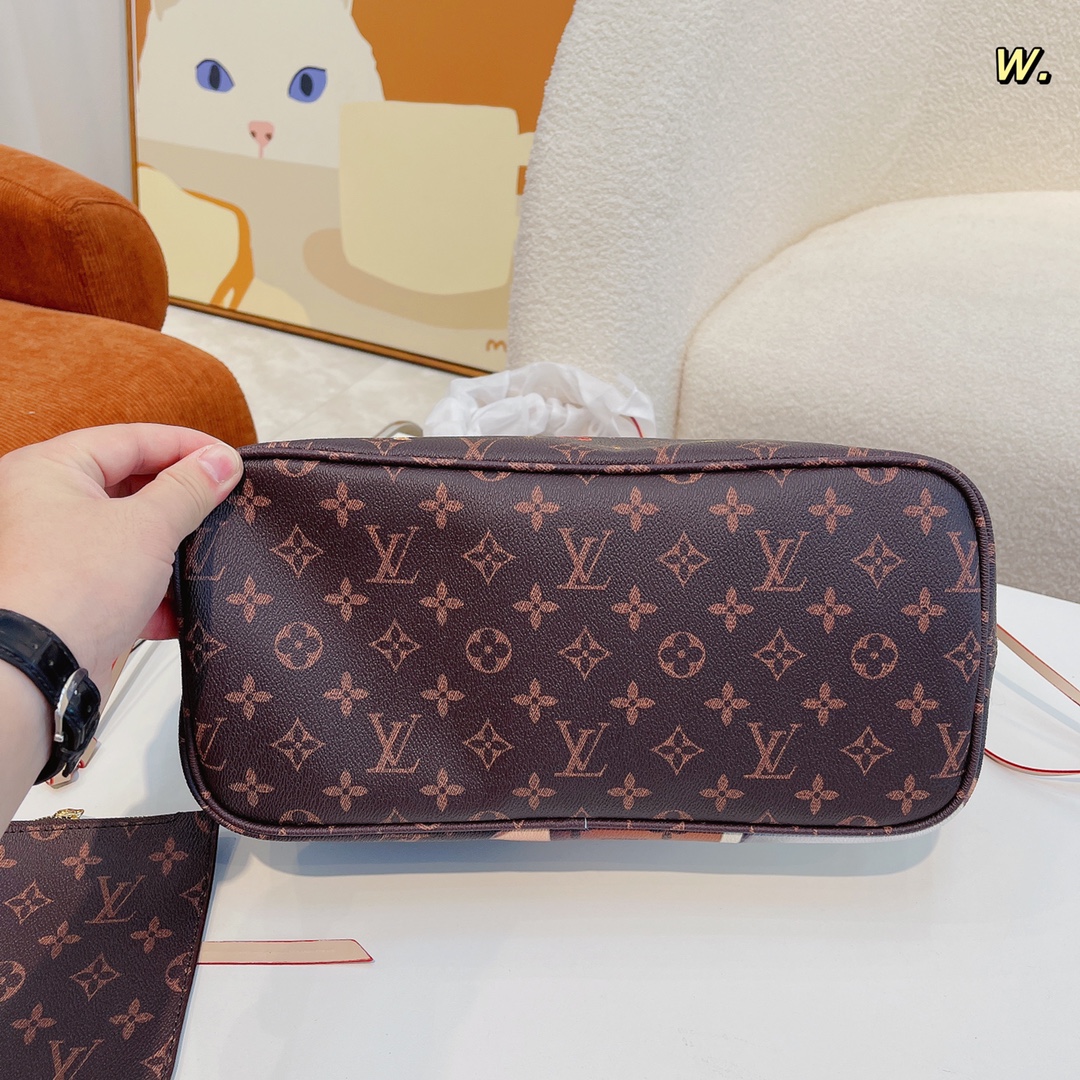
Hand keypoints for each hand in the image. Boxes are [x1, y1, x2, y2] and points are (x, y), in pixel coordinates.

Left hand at [0, 424, 242, 694]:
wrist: (33, 674)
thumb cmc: (65, 592)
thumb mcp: (148, 526)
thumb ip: (189, 489)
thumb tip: (218, 461)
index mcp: (48, 471)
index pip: (131, 439)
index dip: (186, 447)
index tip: (227, 460)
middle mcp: (41, 507)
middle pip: (129, 488)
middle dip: (179, 504)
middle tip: (220, 505)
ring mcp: (52, 556)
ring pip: (128, 539)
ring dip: (168, 554)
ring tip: (199, 559)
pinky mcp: (67, 599)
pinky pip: (120, 582)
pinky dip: (151, 594)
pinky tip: (173, 609)